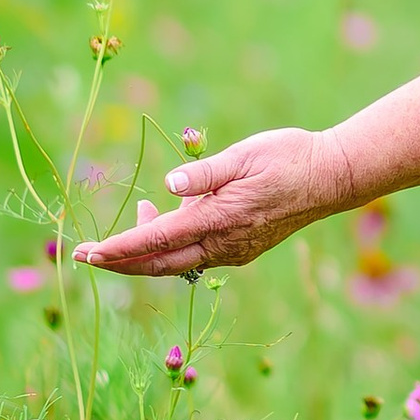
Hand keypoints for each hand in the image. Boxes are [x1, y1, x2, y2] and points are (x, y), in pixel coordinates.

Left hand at [71, 127, 347, 279]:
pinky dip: (174, 244)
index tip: (88, 253)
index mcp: (219, 218)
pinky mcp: (243, 249)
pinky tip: (173, 216)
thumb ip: (204, 173)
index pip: (157, 240)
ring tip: (140, 213)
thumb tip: (168, 184)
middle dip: (120, 262)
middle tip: (85, 255)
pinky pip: (198, 255)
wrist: (333, 178)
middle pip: (159, 264)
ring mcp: (234, 251)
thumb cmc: (290, 157)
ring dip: (148, 249)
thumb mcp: (244, 154)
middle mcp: (224, 243)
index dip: (118, 249)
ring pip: (178, 261)